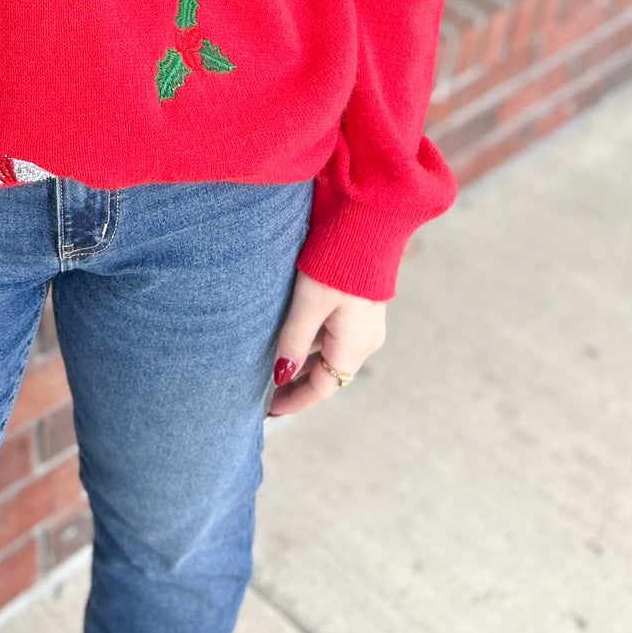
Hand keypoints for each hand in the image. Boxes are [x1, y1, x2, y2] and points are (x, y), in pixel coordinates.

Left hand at [265, 271, 384, 417]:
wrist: (368, 222)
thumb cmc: (337, 261)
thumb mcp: (309, 302)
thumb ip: (294, 340)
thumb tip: (280, 375)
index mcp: (355, 346)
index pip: (322, 386)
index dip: (295, 400)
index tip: (268, 410)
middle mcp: (364, 340)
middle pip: (326, 372)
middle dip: (296, 383)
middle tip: (263, 391)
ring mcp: (364, 323)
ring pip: (328, 352)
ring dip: (303, 360)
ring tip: (271, 364)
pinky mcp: (360, 305)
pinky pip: (334, 333)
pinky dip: (311, 341)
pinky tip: (289, 335)